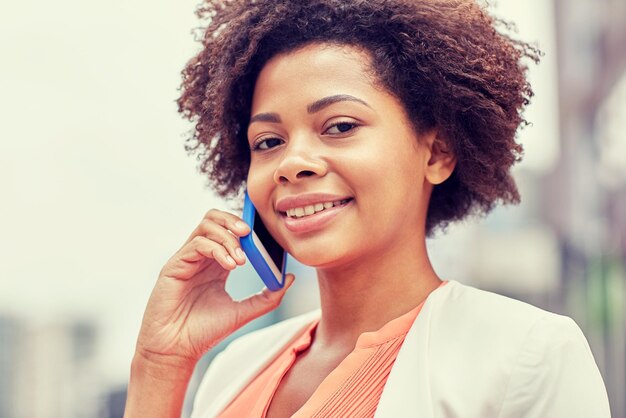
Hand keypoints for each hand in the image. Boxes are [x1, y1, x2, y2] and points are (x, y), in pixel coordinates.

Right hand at [134, 209, 293, 368]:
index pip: (229, 230)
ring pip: (205, 226)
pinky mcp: (174, 266)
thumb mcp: (244, 311)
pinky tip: (230, 266)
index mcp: (216, 264)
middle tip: (250, 234)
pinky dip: (217, 250)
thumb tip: (290, 278)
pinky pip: (197, 244)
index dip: (245, 227)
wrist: (177, 350)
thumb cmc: (205, 332)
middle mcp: (200, 257)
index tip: (263, 234)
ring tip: (241, 259)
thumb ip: (268, 296)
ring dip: (227, 237)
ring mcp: (186, 259)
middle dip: (234, 221)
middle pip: (214, 219)